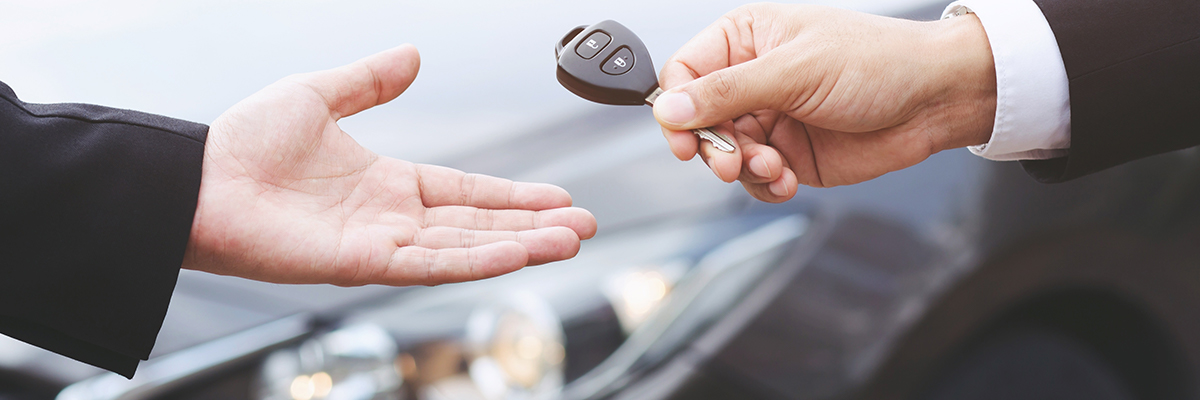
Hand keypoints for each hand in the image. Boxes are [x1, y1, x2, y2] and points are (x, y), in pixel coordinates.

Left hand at [184, 45, 596, 285]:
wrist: (199, 179)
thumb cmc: (244, 143)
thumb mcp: (319, 94)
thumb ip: (370, 80)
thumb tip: (413, 54)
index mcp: (386, 183)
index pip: (466, 192)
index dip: (513, 195)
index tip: (557, 196)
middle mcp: (391, 219)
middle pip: (479, 224)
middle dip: (533, 226)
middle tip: (583, 226)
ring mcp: (381, 245)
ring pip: (466, 247)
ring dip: (520, 245)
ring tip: (570, 241)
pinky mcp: (363, 264)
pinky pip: (431, 263)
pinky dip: (477, 260)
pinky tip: (517, 253)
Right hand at [653, 4, 996, 201]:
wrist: (934, 101)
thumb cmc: (877, 62)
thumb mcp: (794, 70)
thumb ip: (727, 91)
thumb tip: (669, 107)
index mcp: (745, 39)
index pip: (684, 74)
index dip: (677, 108)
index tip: (684, 138)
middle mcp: (752, 78)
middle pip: (698, 121)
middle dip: (712, 147)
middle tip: (729, 163)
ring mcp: (769, 118)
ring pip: (724, 155)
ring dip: (743, 169)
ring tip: (773, 167)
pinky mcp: (788, 154)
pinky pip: (754, 179)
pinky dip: (765, 185)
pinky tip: (787, 178)